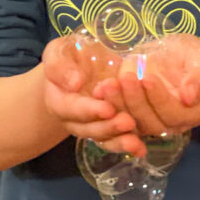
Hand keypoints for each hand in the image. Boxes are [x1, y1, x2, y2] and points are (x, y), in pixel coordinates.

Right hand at [40, 35, 143, 155]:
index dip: (89, 110)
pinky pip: (115, 140)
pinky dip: (127, 146)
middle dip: (108, 127)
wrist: (83, 64)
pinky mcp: (108, 128)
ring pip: (103, 138)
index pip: (71, 109)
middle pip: (88, 129)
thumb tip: (74, 83)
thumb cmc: (70, 55)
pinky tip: (141, 149)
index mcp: (58, 100)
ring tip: (136, 142)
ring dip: (119, 140)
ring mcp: (91, 126)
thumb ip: (60, 65)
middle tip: (127, 121)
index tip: (107, 108)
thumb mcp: (59, 51)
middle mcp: (73, 120)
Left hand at [111, 33, 199, 138]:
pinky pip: (119, 116)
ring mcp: (150, 122)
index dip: (160, 98)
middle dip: (135, 100)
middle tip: (125, 78)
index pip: (175, 113)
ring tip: (107, 85)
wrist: (176, 58)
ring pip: (132, 122)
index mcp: (194, 113)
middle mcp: (172, 124)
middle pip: (151, 122)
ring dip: (118, 104)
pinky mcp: (132, 116)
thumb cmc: (192, 56)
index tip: (147, 77)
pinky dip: (108, 105)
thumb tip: (190, 97)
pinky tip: (99, 89)